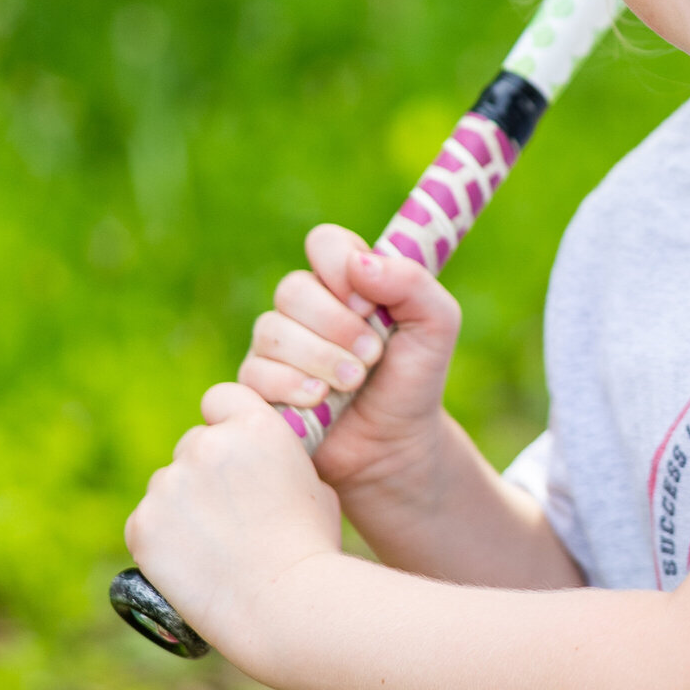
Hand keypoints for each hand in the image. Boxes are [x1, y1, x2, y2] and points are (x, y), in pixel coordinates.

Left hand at [125, 383, 342, 671]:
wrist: (283, 603)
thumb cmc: (310, 547)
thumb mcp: (311, 482)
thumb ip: (276, 459)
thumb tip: (258, 464)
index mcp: (254, 426)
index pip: (221, 398)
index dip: (226, 420)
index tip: (233, 448)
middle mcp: (206, 445)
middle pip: (194, 445)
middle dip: (206, 472)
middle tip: (228, 514)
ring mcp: (169, 484)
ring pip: (168, 484)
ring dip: (182, 504)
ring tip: (213, 546)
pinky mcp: (143, 524)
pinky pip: (147, 520)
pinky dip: (161, 538)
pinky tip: (189, 561)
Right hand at [237, 225, 462, 498]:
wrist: (395, 447)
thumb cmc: (414, 380)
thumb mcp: (436, 325)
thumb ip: (411, 282)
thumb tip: (359, 263)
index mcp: (346, 281)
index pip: (324, 243)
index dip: (339, 267)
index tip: (367, 303)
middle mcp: (305, 308)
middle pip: (293, 289)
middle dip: (336, 326)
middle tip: (371, 356)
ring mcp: (276, 346)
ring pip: (271, 331)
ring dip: (319, 359)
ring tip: (353, 384)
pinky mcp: (257, 386)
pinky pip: (254, 373)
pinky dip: (291, 386)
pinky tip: (319, 402)